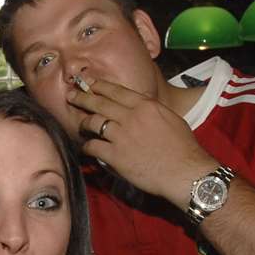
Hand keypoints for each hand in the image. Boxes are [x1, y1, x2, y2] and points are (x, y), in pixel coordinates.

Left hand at [70, 78, 217, 203]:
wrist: (184, 171)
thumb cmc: (182, 147)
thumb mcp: (170, 118)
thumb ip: (150, 110)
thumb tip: (139, 107)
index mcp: (145, 105)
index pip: (116, 91)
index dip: (99, 86)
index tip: (88, 82)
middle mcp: (131, 117)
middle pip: (100, 103)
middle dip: (83, 98)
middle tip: (70, 95)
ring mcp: (121, 136)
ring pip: (93, 122)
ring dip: (83, 123)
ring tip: (79, 125)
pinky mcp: (115, 156)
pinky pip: (93, 147)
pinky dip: (87, 147)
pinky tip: (86, 148)